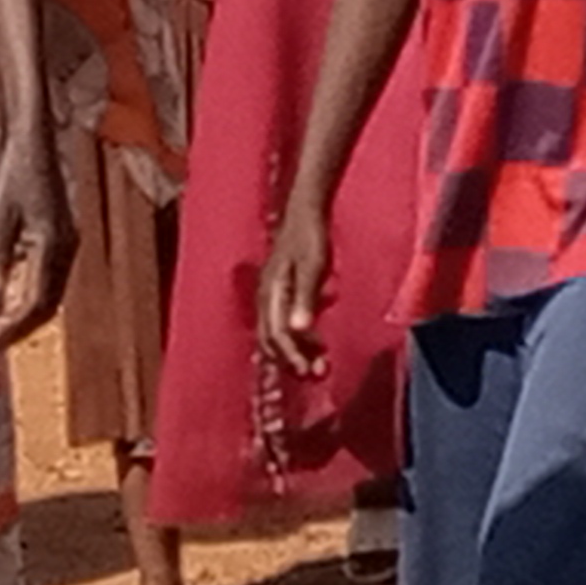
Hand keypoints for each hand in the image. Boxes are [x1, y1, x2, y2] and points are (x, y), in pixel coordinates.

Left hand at [0, 128, 74, 350]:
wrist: (34, 141)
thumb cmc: (13, 172)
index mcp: (52, 244)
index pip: (36, 301)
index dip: (12, 327)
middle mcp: (67, 246)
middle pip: (48, 302)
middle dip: (19, 326)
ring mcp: (68, 241)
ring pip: (51, 291)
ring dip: (25, 312)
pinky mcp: (62, 235)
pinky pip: (50, 275)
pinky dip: (30, 293)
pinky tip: (8, 296)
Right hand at [258, 200, 334, 376]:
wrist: (306, 210)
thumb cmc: (311, 235)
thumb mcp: (313, 265)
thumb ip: (306, 297)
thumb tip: (299, 330)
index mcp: (271, 292)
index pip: (275, 334)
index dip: (290, 355)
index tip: (307, 371)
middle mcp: (266, 298)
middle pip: (272, 340)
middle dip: (291, 360)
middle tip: (315, 375)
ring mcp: (271, 296)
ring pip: (277, 334)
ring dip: (296, 352)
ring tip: (319, 364)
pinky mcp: (281, 293)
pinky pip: (283, 324)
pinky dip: (298, 339)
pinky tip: (317, 342)